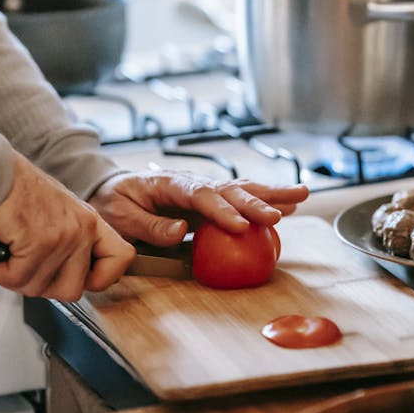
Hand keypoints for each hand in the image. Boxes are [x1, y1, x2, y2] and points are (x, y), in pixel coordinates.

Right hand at [0, 153, 135, 298]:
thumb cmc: (17, 191)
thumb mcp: (60, 213)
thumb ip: (70, 244)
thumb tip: (63, 280)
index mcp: (90, 221)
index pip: (122, 259)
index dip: (102, 279)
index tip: (81, 280)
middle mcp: (82, 228)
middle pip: (73, 289)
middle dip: (42, 287)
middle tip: (23, 271)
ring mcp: (63, 236)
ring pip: (40, 287)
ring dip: (13, 279)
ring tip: (3, 259)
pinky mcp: (38, 241)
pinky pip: (17, 278)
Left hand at [88, 170, 308, 245]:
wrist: (112, 190)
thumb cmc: (114, 203)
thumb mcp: (121, 216)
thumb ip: (150, 224)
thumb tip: (180, 230)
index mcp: (170, 183)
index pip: (201, 195)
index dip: (221, 210)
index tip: (239, 225)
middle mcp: (193, 182)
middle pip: (229, 188)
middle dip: (255, 201)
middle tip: (277, 215)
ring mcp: (204, 189)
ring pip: (242, 188)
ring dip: (271, 193)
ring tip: (301, 195)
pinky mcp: (210, 200)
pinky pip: (241, 199)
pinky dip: (265, 201)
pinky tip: (288, 208)